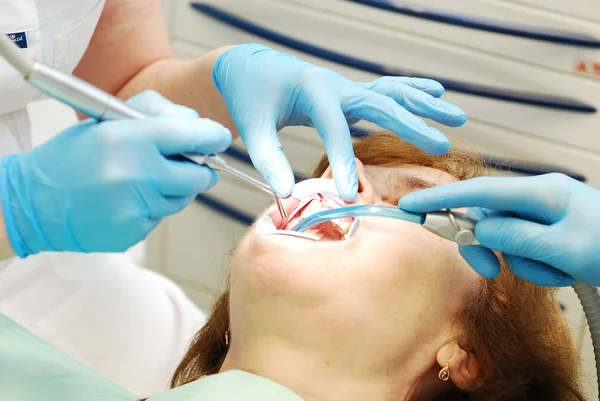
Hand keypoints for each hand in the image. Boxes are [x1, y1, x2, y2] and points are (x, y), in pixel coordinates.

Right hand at [0, 91, 231, 256]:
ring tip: (141, 182)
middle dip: (199, 170)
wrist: (33, 202)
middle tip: (189, 165)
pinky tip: (127, 201)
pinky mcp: (133, 231)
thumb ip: (156, 113)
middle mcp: (136, 174)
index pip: (193, 136)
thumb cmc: (72, 158)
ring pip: (182, 199)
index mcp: (130, 139)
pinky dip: (153, 208)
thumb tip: (197, 124)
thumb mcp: (108, 120)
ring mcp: (135, 207)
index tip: (219, 138)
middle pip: (199, 176)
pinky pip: (161, 217)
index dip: (213, 137)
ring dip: (174, 189)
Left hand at [213, 44, 466, 200]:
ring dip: (425, 104)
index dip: (342, 163)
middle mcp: (337, 85)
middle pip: (381, 104)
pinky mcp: (350, 91)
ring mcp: (347, 86)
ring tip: (458, 117)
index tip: (351, 194)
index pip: (334, 130)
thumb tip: (284, 194)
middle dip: (411, 125)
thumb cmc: (253, 99)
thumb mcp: (254, 128)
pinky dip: (413, 89)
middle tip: (441, 146)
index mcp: (313, 92)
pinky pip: (387, 88)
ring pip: (393, 92)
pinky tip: (436, 90)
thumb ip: (269, 159)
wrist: (254, 69)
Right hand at [399, 173, 599, 286]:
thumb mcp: (564, 247)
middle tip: (489, 272)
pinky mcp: (551, 233)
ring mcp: (546, 216)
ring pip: (507, 240)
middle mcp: (539, 198)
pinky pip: (526, 250)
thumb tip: (480, 230)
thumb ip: (514, 237)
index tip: (410, 205)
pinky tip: (564, 269)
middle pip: (488, 218)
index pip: (478, 193)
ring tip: (559, 269)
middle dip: (488, 247)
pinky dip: (538, 266)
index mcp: (541, 191)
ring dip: (524, 263)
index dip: (441, 199)